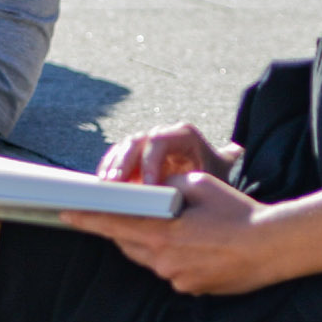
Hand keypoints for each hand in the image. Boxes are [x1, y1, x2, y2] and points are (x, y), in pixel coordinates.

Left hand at [60, 171, 283, 293]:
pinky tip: (196, 246)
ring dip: (151, 242)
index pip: (113, 225)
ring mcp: (177, 279)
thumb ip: (168, 187)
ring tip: (175, 227)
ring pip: (149, 258)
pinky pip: (170, 271)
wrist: (273, 247)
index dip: (88, 219)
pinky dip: (173, 257)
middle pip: (128, 244)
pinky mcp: (191, 290)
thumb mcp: (200, 184)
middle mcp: (163, 261)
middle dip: (124, 228)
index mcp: (161, 233)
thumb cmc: (238, 213)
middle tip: (125, 213)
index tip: (67, 213)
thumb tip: (154, 192)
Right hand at [97, 122, 228, 185]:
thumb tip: (187, 184)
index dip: (149, 163)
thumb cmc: (217, 181)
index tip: (148, 187)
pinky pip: (117, 158)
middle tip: (117, 185)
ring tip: (107, 187)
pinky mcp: (136, 156)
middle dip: (124, 165)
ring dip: (112, 167)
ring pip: (123, 149)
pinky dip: (109, 171)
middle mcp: (163, 134)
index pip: (159, 141)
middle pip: (136, 142)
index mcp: (184, 134)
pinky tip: (104, 187)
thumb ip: (198, 180)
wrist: (216, 183)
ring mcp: (147, 143)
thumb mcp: (213, 179)